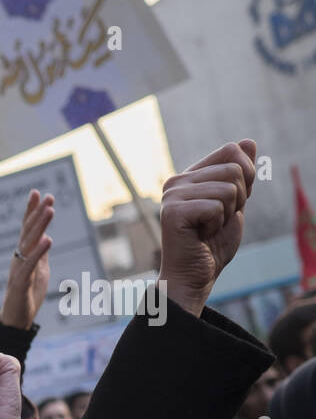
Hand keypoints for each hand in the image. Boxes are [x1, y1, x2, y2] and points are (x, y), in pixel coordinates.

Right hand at [0, 190, 53, 328]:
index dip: (31, 211)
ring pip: (28, 243)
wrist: (16, 321)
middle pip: (27, 232)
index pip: (27, 229)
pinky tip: (48, 240)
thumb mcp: (40, 271)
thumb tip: (46, 236)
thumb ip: (41, 254)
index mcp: (23, 255)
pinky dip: (39, 252)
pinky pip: (30, 264)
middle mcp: (18, 258)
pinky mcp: (20, 282)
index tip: (37, 192)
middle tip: (48, 196)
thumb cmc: (27, 297)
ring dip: (39, 226)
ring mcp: (18, 269)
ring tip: (50, 210)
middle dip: (37, 213)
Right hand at [158, 140, 256, 316]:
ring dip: (228, 213)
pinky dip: (217, 225)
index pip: (232, 150)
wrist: (195, 276)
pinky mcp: (172, 211)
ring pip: (228, 188)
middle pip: (234, 169)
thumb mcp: (235, 204)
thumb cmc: (213, 244)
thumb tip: (247, 141)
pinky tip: (200, 235)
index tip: (231, 203)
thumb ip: (240, 175)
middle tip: (218, 220)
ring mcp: (172, 196)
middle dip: (239, 198)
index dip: (246, 176)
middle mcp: (176, 182)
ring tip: (208, 228)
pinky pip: (217, 206)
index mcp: (189, 176)